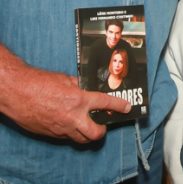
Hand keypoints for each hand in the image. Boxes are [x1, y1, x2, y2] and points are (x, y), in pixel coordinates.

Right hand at [0, 46, 130, 143]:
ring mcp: (61, 129)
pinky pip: (67, 137)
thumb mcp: (66, 80)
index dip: (119, 106)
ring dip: (87, 133)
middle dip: (102, 130)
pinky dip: (72, 131)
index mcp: (79, 100)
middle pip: (95, 133)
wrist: (18, 93)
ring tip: (89, 124)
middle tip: (104, 123)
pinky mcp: (51, 134)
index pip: (106, 103)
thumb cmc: (40, 83)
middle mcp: (73, 117)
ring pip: (81, 139)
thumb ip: (80, 86)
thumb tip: (88, 89)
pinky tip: (71, 123)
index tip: (127, 108)